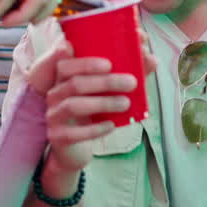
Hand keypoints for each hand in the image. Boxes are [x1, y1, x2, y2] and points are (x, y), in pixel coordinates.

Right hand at [28, 28, 154, 175]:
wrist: (74, 147)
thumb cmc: (92, 112)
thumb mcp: (103, 93)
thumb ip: (124, 73)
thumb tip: (151, 59)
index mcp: (64, 78)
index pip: (66, 64)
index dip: (85, 62)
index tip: (109, 63)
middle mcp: (55, 94)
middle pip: (76, 83)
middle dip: (106, 82)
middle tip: (131, 82)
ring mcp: (54, 116)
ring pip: (74, 105)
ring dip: (103, 103)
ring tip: (126, 103)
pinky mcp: (58, 137)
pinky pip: (75, 133)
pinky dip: (95, 129)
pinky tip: (112, 125)